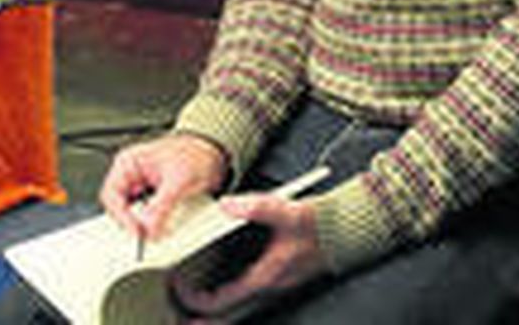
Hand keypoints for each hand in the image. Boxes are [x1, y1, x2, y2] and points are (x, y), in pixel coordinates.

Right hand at [99, 133, 228, 242]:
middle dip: (131, 224)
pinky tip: (161, 229)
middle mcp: (132, 175)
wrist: (215, 152)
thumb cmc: (196, 152)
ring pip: (132, 215)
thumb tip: (148, 228)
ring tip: (154, 234)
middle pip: (119, 208)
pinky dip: (152, 226)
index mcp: (129, 163)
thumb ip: (161, 205)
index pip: (112, 195)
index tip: (137, 232)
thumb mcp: (178, 179)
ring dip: (142, 226)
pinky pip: (146, 217)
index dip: (122, 217)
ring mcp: (142, 188)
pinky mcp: (153, 199)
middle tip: (144, 237)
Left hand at [173, 191, 326, 321]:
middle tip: (176, 315)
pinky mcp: (274, 281)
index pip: (222, 301)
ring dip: (213, 313)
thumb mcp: (286, 212)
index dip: (196, 299)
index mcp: (264, 278)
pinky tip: (216, 290)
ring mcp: (270, 288)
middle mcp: (266, 289)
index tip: (179, 287)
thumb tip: (227, 205)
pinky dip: (226, 301)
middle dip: (200, 319)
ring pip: (235, 311)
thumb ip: (257, 207)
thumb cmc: (317, 226)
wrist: (343, 233)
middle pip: (226, 317)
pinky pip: (244, 300)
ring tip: (189, 310)